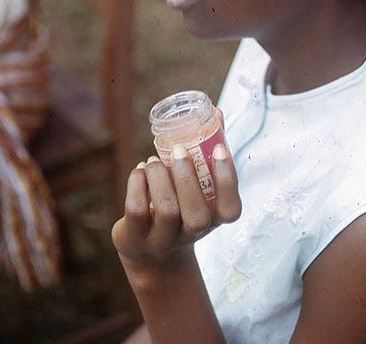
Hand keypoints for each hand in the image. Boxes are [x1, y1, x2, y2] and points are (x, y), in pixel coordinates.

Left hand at [111, 143, 241, 275]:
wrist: (151, 253)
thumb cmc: (180, 209)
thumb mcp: (198, 189)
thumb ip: (208, 153)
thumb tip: (217, 112)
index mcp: (213, 221)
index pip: (230, 209)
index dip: (227, 180)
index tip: (219, 148)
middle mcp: (191, 235)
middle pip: (197, 215)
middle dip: (188, 177)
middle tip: (179, 150)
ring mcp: (162, 240)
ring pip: (166, 210)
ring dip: (160, 177)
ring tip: (155, 160)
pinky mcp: (135, 237)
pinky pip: (136, 209)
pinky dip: (137, 183)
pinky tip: (141, 170)